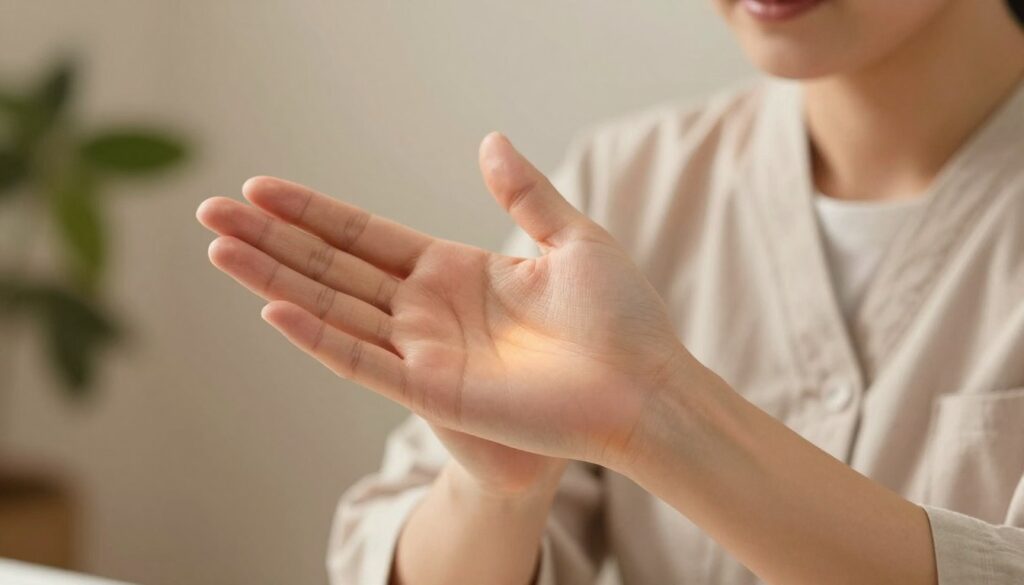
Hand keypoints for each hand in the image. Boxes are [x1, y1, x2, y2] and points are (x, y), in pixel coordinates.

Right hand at [197, 132, 693, 471]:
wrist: (646, 385)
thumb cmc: (621, 316)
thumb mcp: (570, 238)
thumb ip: (522, 193)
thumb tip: (488, 140)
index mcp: (456, 270)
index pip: (365, 236)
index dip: (313, 213)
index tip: (262, 188)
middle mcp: (429, 310)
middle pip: (333, 268)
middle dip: (272, 240)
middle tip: (212, 210)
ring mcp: (426, 351)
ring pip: (334, 310)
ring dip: (275, 280)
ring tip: (219, 248)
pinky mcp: (434, 391)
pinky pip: (363, 361)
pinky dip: (318, 336)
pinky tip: (274, 305)